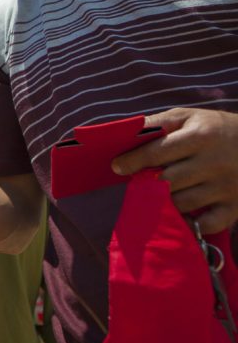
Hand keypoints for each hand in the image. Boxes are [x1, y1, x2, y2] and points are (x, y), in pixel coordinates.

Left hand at [112, 108, 237, 233]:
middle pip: (166, 181)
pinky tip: (182, 213)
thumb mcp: (189, 117)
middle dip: (147, 182)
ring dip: (163, 201)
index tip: (116, 166)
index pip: (157, 152)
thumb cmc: (215, 129)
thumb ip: (158, 123)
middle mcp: (215, 162)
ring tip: (158, 194)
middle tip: (140, 181)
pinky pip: (206, 225)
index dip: (132, 161)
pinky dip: (190, 223)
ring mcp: (227, 187)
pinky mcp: (235, 207)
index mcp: (201, 136)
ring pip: (181, 203)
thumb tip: (127, 134)